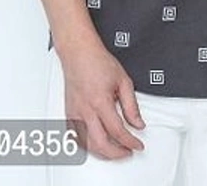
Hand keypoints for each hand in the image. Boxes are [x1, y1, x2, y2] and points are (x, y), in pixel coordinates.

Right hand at [59, 43, 146, 159]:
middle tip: (127, 151)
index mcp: (101, 101)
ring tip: (114, 151)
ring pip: (86, 145)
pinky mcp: (69, 113)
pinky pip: (76, 138)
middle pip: (101, 144)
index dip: (130, 141)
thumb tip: (138, 123)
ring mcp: (75, 113)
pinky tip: (95, 145)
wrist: (79, 52)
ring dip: (102, 153)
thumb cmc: (97, 62)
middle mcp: (85, 110)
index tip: (137, 144)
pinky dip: (87, 146)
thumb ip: (131, 105)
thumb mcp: (123, 80)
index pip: (118, 131)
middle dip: (117, 153)